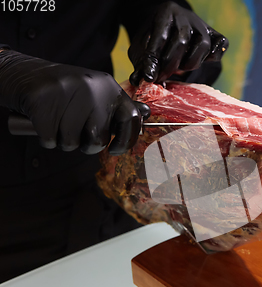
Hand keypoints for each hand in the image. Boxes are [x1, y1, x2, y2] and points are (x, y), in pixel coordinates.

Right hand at [0, 50, 150, 154]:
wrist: (26, 73)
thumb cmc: (67, 92)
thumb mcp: (96, 92)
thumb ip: (117, 106)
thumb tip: (146, 113)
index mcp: (109, 87)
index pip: (132, 119)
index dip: (127, 140)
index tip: (117, 149)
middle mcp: (93, 88)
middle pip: (98, 139)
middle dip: (86, 145)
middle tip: (76, 133)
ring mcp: (68, 92)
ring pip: (72, 142)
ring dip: (64, 141)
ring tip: (59, 123)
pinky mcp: (44, 101)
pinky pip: (50, 140)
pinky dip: (46, 138)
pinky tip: (44, 122)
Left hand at [128, 1, 227, 85]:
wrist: (167, 24)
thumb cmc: (153, 37)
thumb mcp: (141, 47)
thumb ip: (142, 62)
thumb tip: (143, 79)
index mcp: (165, 13)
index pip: (160, 38)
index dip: (154, 61)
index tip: (150, 78)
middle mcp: (186, 16)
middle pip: (182, 42)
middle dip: (170, 65)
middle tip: (162, 77)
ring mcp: (202, 25)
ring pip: (203, 46)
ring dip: (190, 63)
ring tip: (179, 67)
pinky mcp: (214, 34)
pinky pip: (221, 45)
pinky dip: (214, 55)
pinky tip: (202, 60)